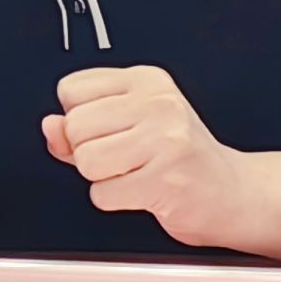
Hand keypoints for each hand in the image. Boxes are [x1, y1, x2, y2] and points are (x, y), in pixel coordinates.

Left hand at [43, 65, 258, 249]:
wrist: (231, 193)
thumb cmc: (179, 159)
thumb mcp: (129, 127)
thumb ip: (80, 128)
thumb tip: (50, 126)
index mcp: (146, 80)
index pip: (71, 89)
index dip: (79, 118)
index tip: (110, 130)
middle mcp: (157, 103)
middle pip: (75, 126)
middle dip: (89, 152)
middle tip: (126, 157)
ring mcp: (165, 139)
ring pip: (86, 160)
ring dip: (101, 178)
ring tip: (134, 173)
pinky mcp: (166, 178)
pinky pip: (103, 194)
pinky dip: (116, 201)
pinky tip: (144, 191)